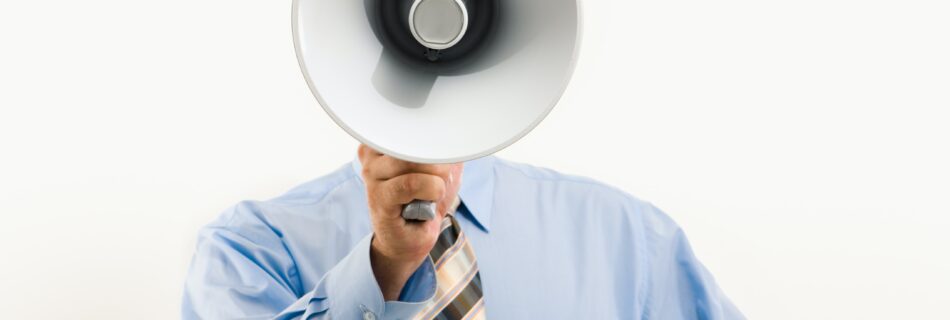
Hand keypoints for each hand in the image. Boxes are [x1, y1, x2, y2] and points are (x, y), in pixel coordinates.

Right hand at [357, 145, 462, 299]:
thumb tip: (462, 132)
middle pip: (416, 144)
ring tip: (433, 193)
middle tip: (442, 179)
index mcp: (384, 142)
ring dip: (437, 180)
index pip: (413, 126)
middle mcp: (372, 155)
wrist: (411, 238)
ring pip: (415, 163)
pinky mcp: (380, 198)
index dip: (434, 140)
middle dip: (440, 163)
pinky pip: (411, 184)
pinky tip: (429, 201)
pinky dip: (430, 191)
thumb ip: (446, 146)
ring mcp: (372, 176)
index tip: (444, 153)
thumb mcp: (441, 167)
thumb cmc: (424, 200)